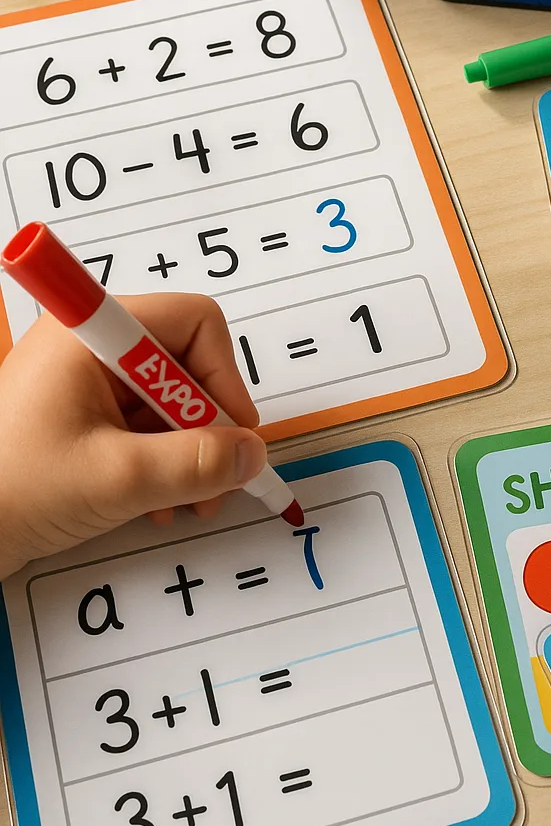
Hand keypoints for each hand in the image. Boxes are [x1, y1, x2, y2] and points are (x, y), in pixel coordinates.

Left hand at [0, 293, 265, 578]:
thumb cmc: (12, 491)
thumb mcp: (118, 478)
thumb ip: (196, 464)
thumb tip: (252, 455)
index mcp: (91, 336)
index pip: (193, 322)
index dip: (223, 374)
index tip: (231, 430)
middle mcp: (92, 348)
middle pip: (188, 366)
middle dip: (209, 426)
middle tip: (216, 476)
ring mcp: (87, 384)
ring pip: (173, 403)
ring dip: (191, 453)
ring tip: (189, 502)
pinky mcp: (85, 417)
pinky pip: (149, 427)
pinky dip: (166, 464)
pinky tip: (158, 503)